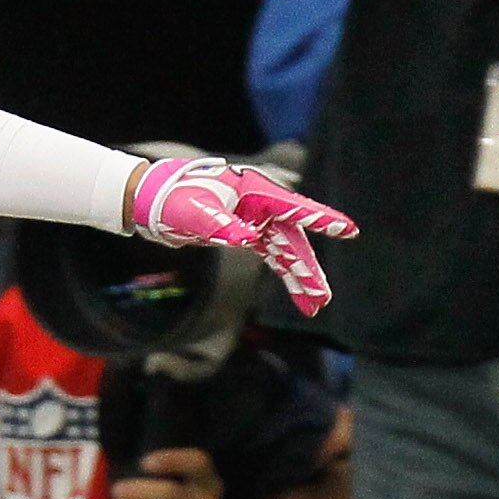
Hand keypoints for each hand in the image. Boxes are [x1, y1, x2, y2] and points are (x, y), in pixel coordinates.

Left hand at [128, 156, 356, 317]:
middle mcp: (259, 204)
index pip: (292, 208)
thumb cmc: (170, 199)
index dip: (320, 219)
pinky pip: (273, 256)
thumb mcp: (193, 213)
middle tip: (322, 297)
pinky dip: (285, 274)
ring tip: (315, 305)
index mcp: (252, 192)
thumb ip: (220, 225)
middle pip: (292, 238)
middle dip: (308, 269)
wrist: (149, 201)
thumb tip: (246, 239)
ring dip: (299, 278)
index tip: (348, 230)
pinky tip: (300, 295)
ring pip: (286, 251)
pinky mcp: (245, 233)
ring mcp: (254, 219)